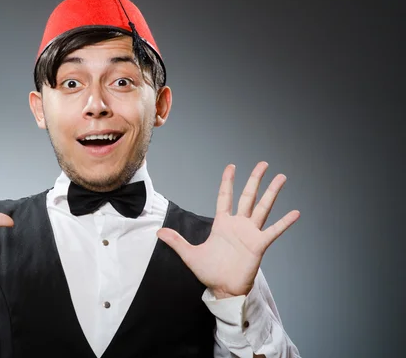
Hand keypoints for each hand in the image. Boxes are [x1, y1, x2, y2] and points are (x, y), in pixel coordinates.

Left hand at [157, 161, 299, 298]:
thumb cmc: (209, 273)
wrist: (223, 289)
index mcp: (222, 224)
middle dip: (255, 179)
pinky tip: (295, 212)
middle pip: (248, 196)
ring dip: (272, 193)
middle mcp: (238, 225)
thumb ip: (176, 241)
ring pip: (263, 208)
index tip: (231, 166)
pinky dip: (284, 222)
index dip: (228, 182)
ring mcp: (250, 233)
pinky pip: (273, 231)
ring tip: (282, 178)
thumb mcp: (190, 255)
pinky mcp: (259, 245)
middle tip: (264, 163)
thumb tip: (158, 232)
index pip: (225, 197)